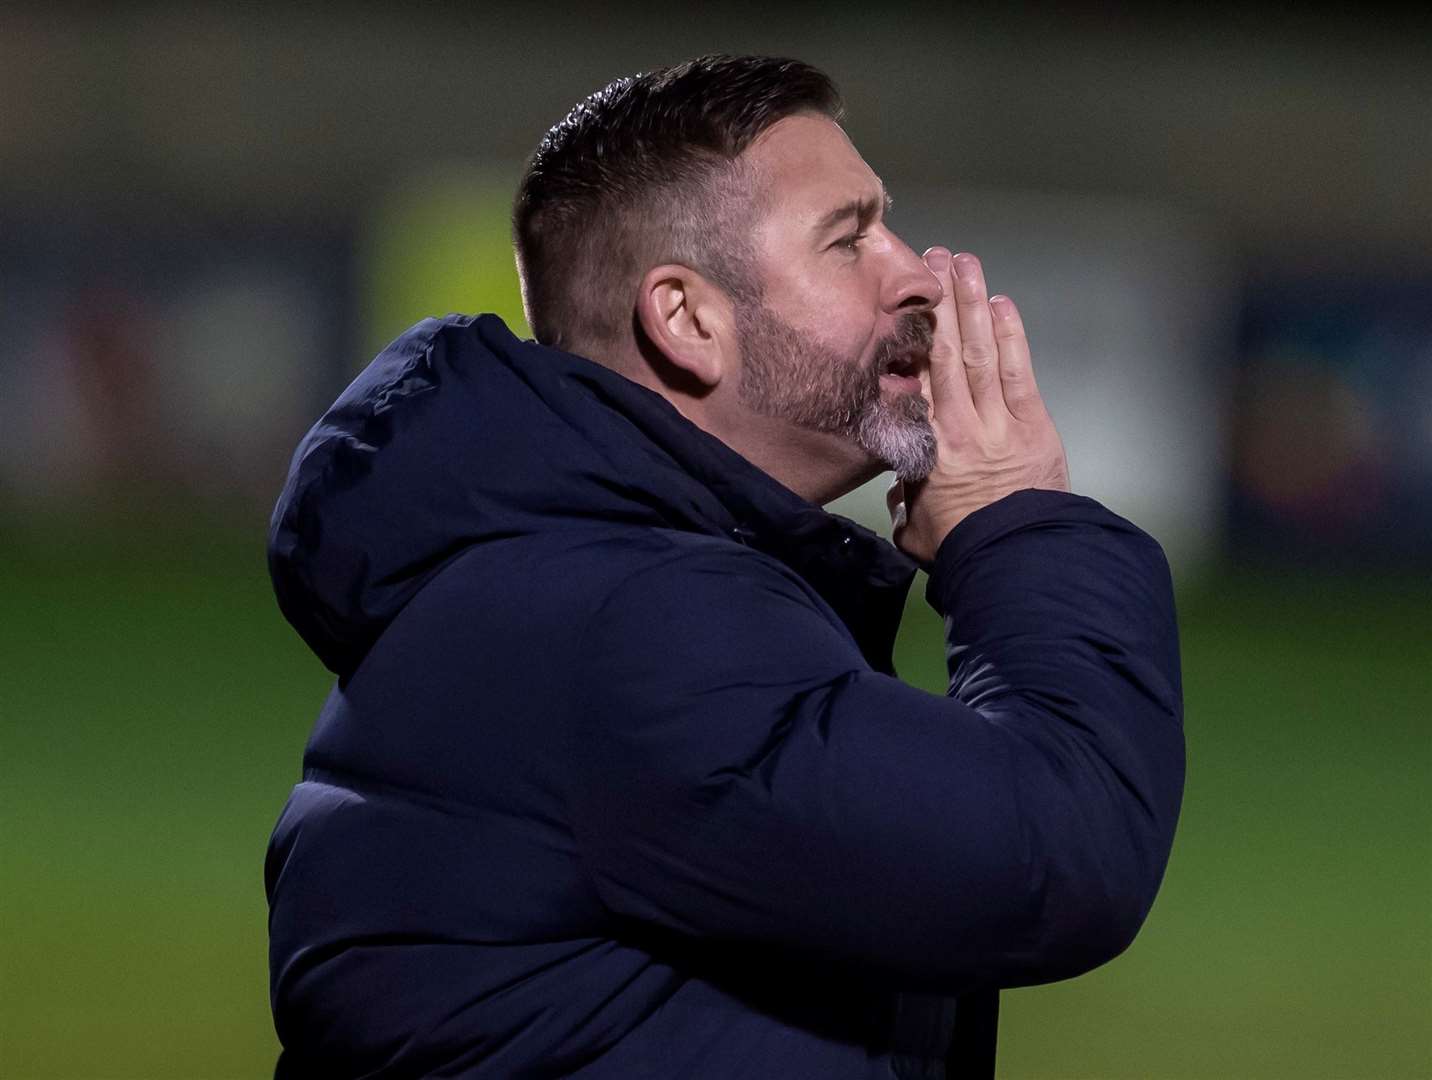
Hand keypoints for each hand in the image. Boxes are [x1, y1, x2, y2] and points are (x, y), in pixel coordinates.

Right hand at [889, 249, 1068, 563]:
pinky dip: (1011, 335)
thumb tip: (900, 487)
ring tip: (963, 263)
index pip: (913, 383)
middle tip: (931, 260)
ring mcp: (1000, 421)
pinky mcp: (1034, 425)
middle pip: (946, 353)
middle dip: (938, 303)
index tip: (898, 306)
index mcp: (925, 448)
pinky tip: (1001, 303)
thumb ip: (905, 499)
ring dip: (973, 304)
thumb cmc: (962, 549)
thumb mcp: (914, 528)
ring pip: (981, 352)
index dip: (907, 340)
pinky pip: (1019, 372)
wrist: (1017, 562)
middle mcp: (959, 425)